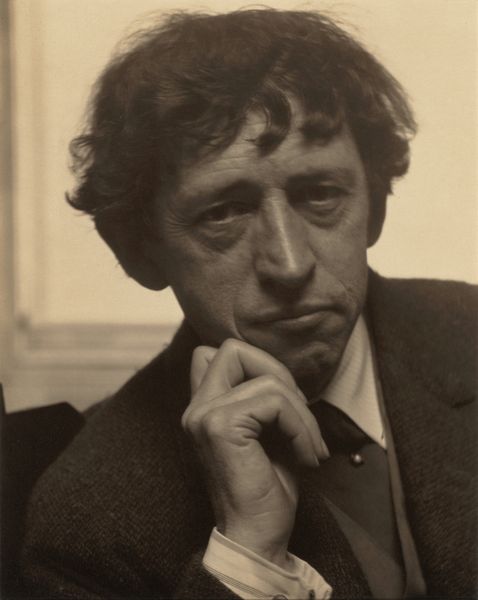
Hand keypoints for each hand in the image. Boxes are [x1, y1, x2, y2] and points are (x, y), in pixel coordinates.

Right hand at [181, 338, 328, 567]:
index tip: (281, 405)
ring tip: (310, 446)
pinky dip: (302, 425)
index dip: (256, 365)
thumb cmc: (266, 487)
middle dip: (279, 374)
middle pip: (234, 349)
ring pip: (267, 378)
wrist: (257, 536)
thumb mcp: (265, 432)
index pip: (216, 352)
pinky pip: (275, 402)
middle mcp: (197, 407)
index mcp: (204, 406)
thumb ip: (260, 398)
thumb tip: (280, 371)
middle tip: (298, 416)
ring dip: (302, 412)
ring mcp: (204, 415)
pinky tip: (307, 455)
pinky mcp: (221, 426)